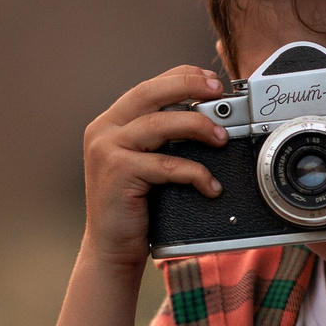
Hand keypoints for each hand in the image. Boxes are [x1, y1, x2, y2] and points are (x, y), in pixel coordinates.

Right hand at [80, 66, 226, 269]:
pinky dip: (194, 172)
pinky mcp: (118, 173)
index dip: (180, 78)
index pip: (147, 87)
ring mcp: (107, 150)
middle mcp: (104, 131)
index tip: (210, 79)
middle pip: (150, 94)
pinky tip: (210, 185)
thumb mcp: (144, 163)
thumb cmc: (134, 207)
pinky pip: (166, 164)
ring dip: (197, 126)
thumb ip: (160, 139)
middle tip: (218, 90)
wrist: (110, 248)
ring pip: (159, 124)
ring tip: (221, 138)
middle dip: (188, 86)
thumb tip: (205, 119)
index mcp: (110, 123)